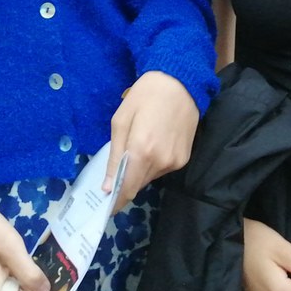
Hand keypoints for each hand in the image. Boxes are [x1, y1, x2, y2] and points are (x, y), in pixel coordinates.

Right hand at [0, 198, 49, 290]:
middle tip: (34, 266)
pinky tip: (21, 263)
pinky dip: (18, 276)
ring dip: (25, 281)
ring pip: (14, 290)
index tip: (44, 279)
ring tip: (28, 262)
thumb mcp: (12, 250)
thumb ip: (30, 275)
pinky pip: (8, 284)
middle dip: (31, 286)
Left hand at [105, 71, 198, 205]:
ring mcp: (175, 162)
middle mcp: (161, 161)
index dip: (116, 201)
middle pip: (138, 184)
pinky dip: (153, 163)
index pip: (127, 189)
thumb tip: (108, 187)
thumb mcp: (121, 121)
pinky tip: (152, 144)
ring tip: (137, 147)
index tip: (106, 207)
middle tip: (117, 170)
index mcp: (141, 151)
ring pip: (150, 177)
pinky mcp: (184, 159)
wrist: (180, 82)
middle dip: (126, 182)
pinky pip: (162, 169)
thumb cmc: (144, 96)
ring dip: (140, 171)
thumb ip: (115, 157)